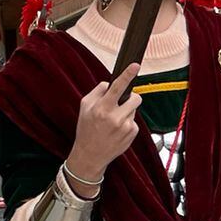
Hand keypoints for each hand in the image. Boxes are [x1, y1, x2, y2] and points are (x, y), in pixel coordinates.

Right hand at [67, 63, 141, 182]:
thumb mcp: (85, 107)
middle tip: (121, 103)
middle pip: (135, 97)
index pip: (117, 87)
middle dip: (130, 97)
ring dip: (127, 111)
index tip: (135, 65)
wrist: (90, 155)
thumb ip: (98, 92)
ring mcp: (125, 127)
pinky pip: (134, 121)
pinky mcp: (132, 134)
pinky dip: (127, 123)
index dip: (127, 75)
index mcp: (102, 108)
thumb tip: (110, 83)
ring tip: (114, 121)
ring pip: (134, 109)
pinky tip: (117, 131)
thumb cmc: (86, 129)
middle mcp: (115, 117)